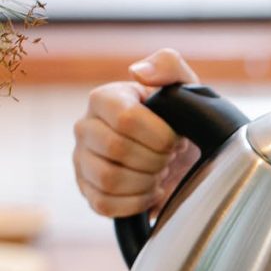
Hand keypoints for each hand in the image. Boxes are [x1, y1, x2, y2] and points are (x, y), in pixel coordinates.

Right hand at [72, 49, 201, 216]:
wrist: (187, 160)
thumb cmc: (184, 122)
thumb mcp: (187, 89)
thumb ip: (168, 66)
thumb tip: (138, 71)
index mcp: (106, 99)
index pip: (125, 118)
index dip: (159, 135)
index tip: (176, 139)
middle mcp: (85, 127)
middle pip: (117, 150)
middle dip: (156, 159)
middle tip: (169, 158)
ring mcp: (82, 160)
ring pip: (109, 179)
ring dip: (146, 181)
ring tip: (160, 173)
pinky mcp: (87, 190)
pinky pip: (104, 203)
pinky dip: (136, 202)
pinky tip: (150, 192)